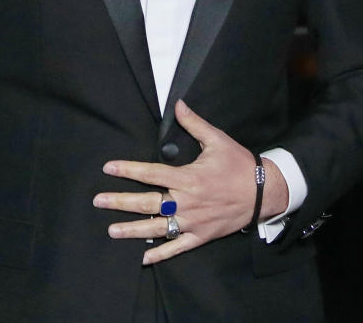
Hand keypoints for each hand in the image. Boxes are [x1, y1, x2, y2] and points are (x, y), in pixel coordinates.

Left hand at [92, 99, 289, 264]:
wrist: (264, 193)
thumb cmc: (239, 165)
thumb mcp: (218, 140)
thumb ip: (195, 123)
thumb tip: (178, 104)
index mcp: (188, 178)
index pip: (151, 173)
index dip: (128, 170)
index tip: (108, 168)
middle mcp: (187, 202)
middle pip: (147, 203)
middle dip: (121, 202)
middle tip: (98, 201)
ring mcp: (193, 222)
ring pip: (157, 228)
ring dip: (133, 230)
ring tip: (111, 231)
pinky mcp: (201, 236)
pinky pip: (177, 247)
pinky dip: (160, 254)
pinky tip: (142, 258)